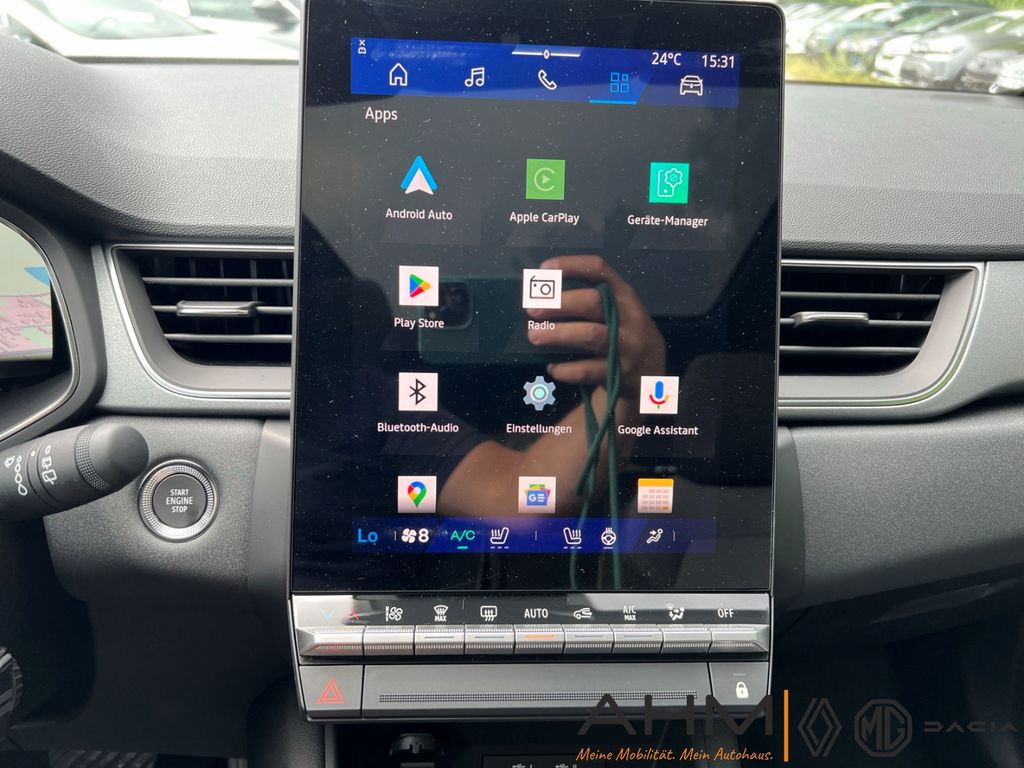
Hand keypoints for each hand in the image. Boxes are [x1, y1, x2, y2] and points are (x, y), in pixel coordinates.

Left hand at [525, 255, 665, 402]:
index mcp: (625, 296)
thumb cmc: (623, 336)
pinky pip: (587, 370)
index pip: (600, 270)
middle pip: (593, 302)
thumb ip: (590, 302)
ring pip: (589, 335)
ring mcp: (627, 346)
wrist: (652, 376)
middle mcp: (630, 317)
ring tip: (533, 335)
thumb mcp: (618, 313)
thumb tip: (540, 297)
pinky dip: (565, 369)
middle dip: (559, 304)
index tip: (544, 268)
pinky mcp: (620, 373)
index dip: (571, 265)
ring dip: (557, 333)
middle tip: (532, 310)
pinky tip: (553, 368)